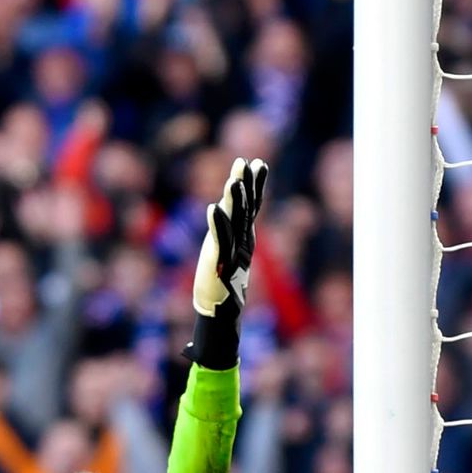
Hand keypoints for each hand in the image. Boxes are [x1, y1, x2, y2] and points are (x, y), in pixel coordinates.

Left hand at [192, 157, 267, 318]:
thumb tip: (227, 213)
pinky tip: (213, 208)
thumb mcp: (226, 252)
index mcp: (243, 237)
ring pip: (235, 222)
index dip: (254, 185)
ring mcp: (232, 252)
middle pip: (245, 209)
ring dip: (234, 201)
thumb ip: (229, 234)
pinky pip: (220, 241)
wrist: (220, 310)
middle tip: (247, 163)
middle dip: (246, 185)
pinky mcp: (219, 264)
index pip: (251, 206)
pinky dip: (217, 224)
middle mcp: (241, 242)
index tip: (258, 162)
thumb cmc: (220, 280)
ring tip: (233, 181)